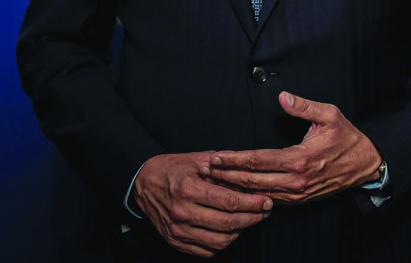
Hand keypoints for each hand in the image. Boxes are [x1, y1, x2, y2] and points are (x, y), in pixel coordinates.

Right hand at [132, 151, 271, 257]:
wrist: (143, 183)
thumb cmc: (173, 169)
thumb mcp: (198, 159)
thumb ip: (225, 166)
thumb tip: (251, 173)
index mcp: (189, 189)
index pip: (229, 201)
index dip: (253, 203)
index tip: (267, 200)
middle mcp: (183, 212)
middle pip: (227, 223)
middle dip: (252, 218)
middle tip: (265, 211)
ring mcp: (178, 230)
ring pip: (219, 241)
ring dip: (240, 232)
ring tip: (250, 220)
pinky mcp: (175, 241)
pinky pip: (206, 250)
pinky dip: (222, 243)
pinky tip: (231, 231)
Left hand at [202, 92, 382, 204]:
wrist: (365, 165)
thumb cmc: (346, 138)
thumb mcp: (330, 115)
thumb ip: (304, 106)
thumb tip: (282, 97)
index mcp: (300, 159)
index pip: (258, 160)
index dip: (233, 159)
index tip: (215, 155)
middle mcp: (295, 180)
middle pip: (251, 181)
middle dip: (225, 175)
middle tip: (204, 168)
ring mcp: (296, 194)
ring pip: (257, 193)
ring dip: (234, 187)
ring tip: (213, 179)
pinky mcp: (298, 200)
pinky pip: (268, 200)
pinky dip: (249, 195)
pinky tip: (236, 190)